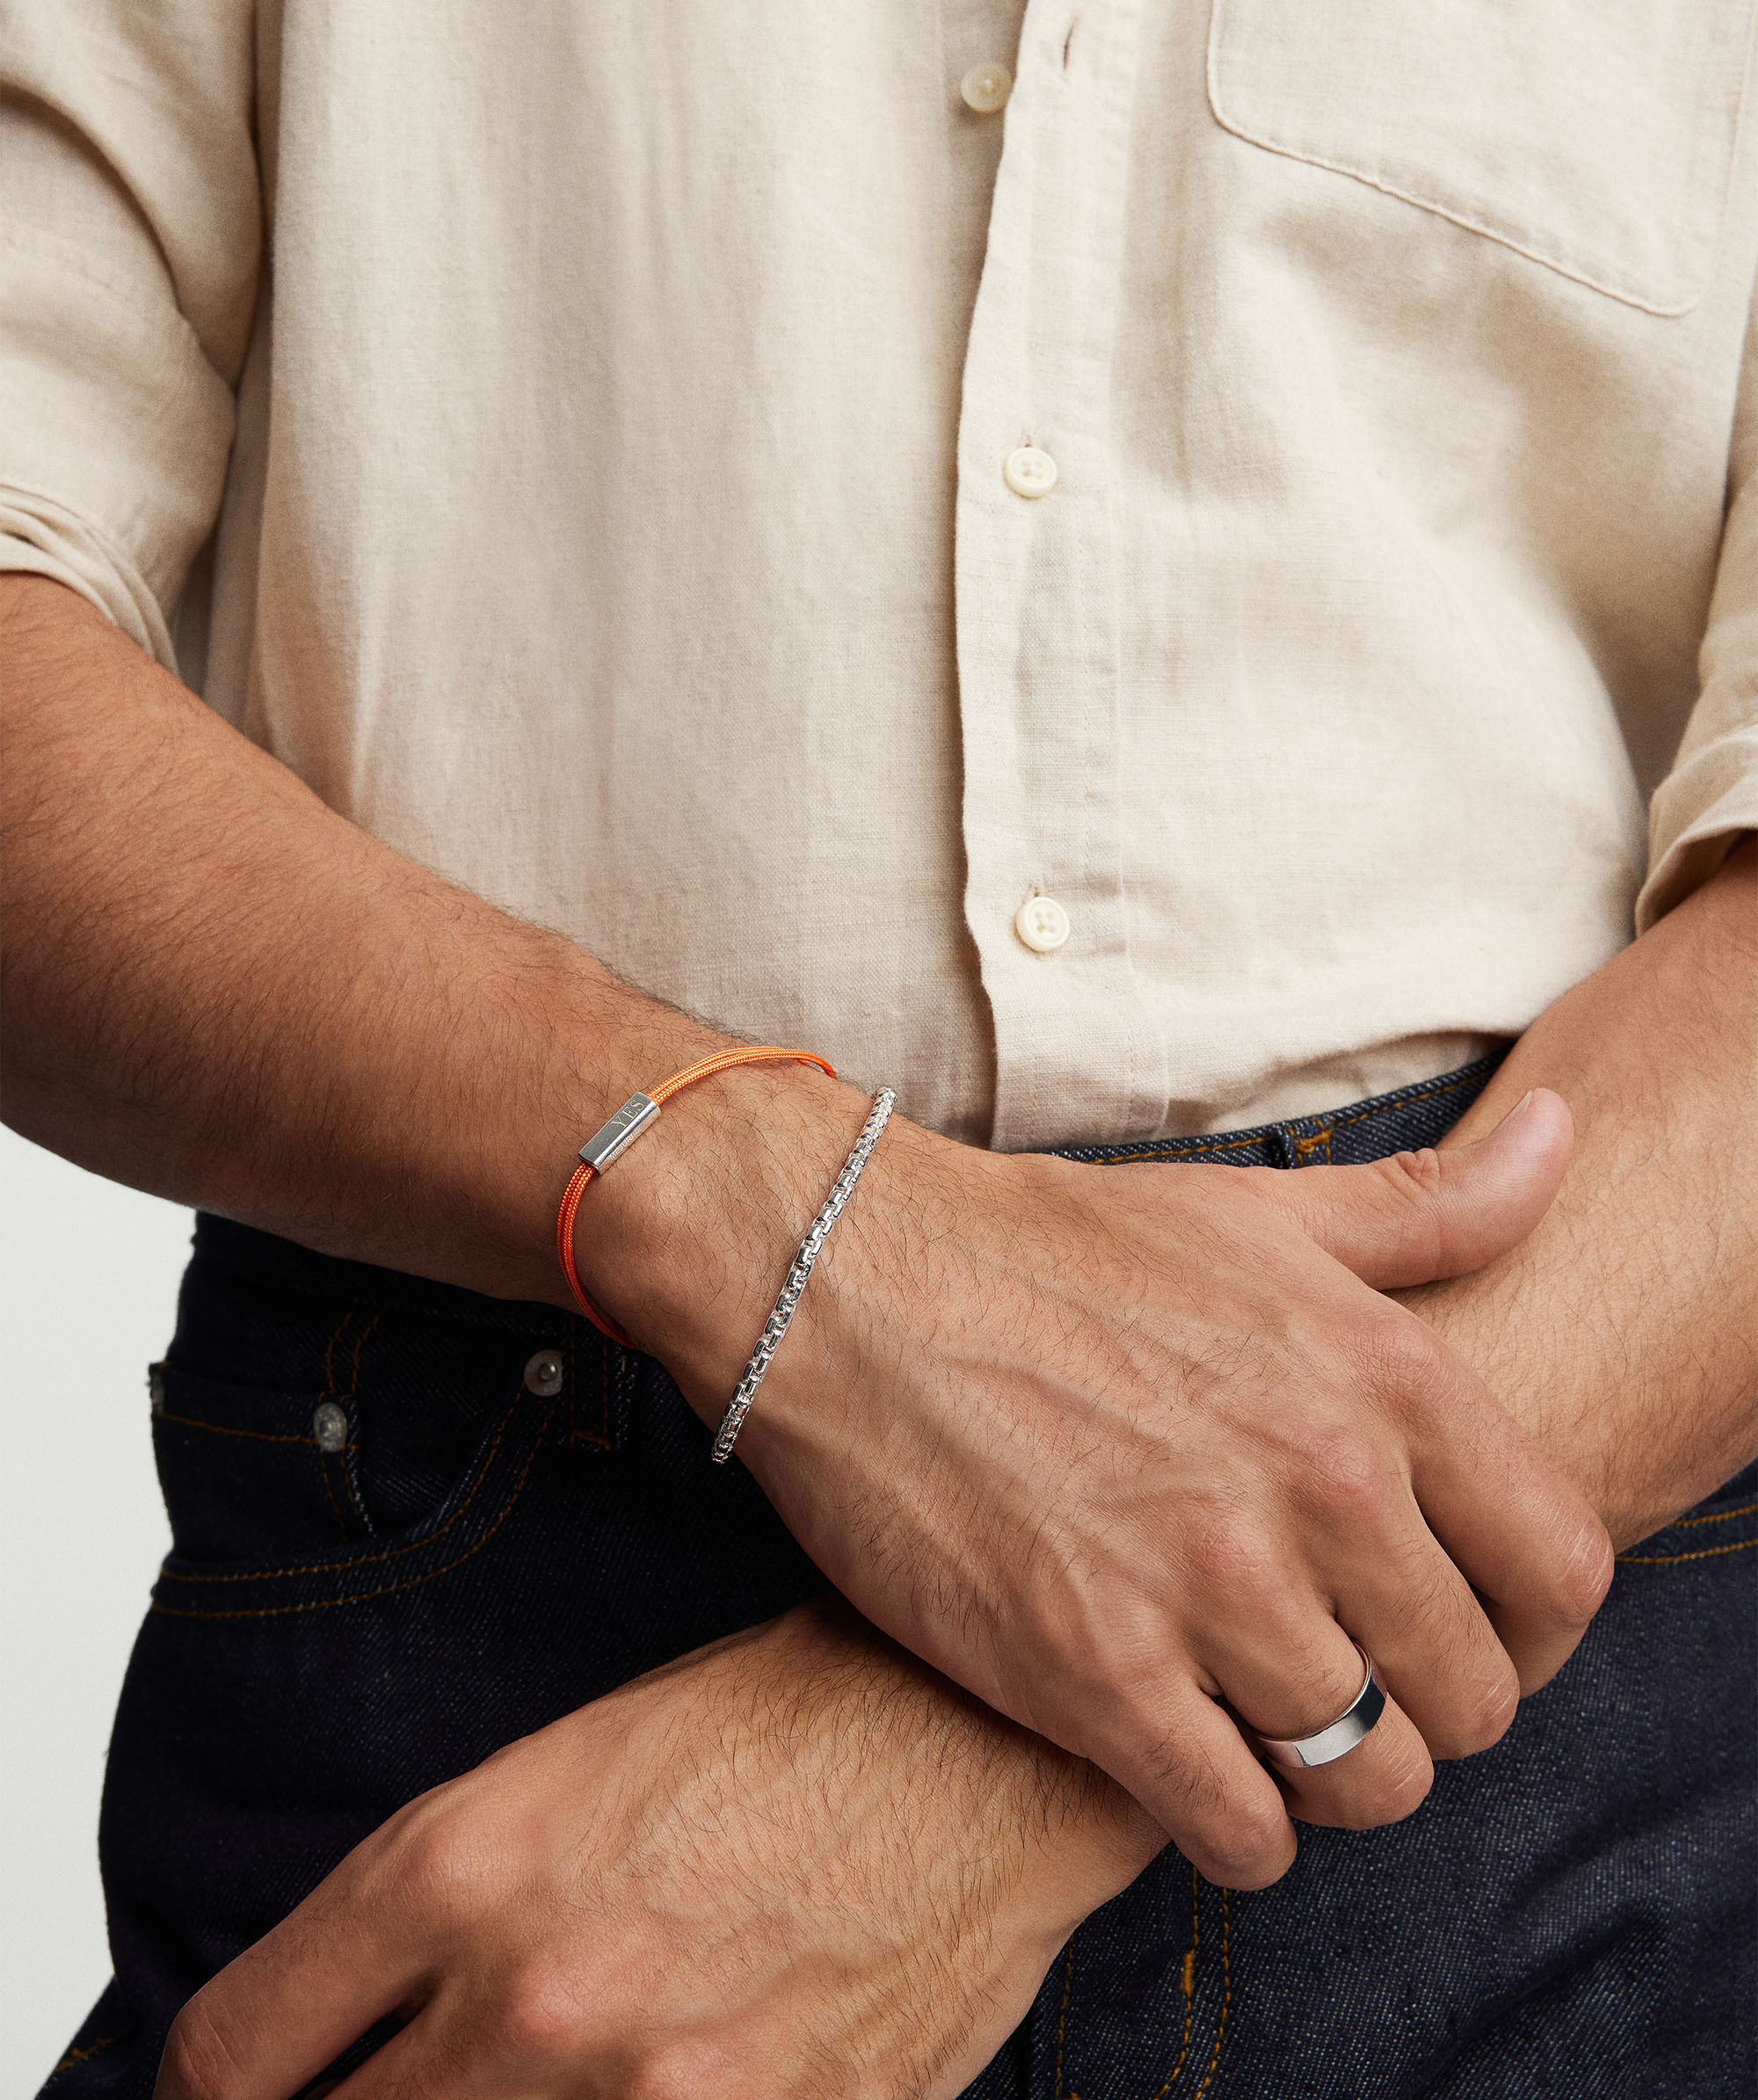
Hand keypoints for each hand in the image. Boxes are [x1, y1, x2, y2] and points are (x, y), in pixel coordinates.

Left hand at [153, 1602, 1156, 2099]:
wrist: (976, 1745)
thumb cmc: (783, 1725)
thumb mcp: (563, 1771)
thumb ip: (431, 1914)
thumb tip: (345, 2032)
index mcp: (461, 1869)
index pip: (233, 2050)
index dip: (212, 2096)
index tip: (239, 2095)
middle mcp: (531, 1999)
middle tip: (385, 2088)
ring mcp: (651, 2097)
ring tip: (532, 2082)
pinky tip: (639, 2092)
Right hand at [581, 1079, 1613, 1887]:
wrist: (842, 1276)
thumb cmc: (1047, 1244)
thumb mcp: (1256, 1208)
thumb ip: (1429, 1206)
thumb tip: (1565, 1140)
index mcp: (1378, 1371)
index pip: (1562, 1570)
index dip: (1533, 1629)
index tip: (1470, 1631)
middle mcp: (1318, 1482)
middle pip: (1476, 1696)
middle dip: (1429, 1712)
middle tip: (1353, 1686)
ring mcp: (1206, 1584)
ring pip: (1369, 1781)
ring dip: (1333, 1780)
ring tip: (1272, 1732)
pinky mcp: (1093, 1670)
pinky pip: (1240, 1829)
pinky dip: (1238, 1832)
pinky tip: (1196, 1775)